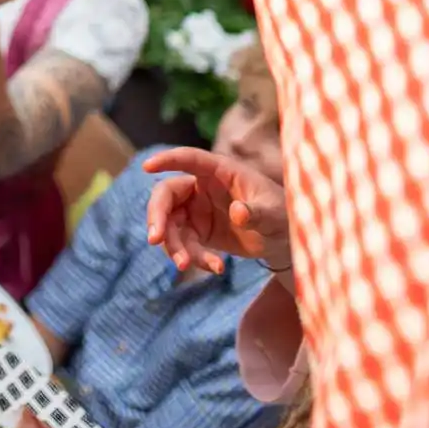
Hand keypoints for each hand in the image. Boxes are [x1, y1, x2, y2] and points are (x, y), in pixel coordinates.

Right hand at [143, 147, 291, 274]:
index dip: (168, 160)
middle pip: (166, 196)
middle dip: (157, 217)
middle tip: (155, 239)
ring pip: (169, 225)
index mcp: (218, 172)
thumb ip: (256, 213)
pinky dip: (193, 258)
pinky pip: (183, 245)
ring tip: (186, 265)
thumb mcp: (274, 214)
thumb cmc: (280, 215)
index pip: (189, 159)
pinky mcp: (197, 232)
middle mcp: (201, 188)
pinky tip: (216, 268)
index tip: (147, 167)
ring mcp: (196, 210)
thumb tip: (238, 212)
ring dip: (173, 246)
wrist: (282, 239)